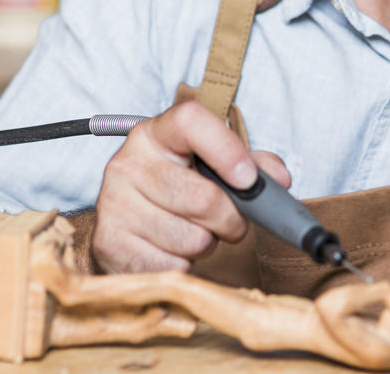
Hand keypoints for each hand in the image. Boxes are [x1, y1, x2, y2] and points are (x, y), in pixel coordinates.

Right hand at [92, 101, 291, 273]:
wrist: (126, 225)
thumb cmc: (176, 190)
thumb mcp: (210, 166)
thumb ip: (251, 165)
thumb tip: (279, 179)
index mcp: (155, 134)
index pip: (191, 122)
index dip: (227, 150)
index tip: (248, 179)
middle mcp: (127, 163)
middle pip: (202, 197)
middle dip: (231, 218)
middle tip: (230, 221)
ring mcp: (114, 204)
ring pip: (192, 239)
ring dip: (207, 244)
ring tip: (195, 231)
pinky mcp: (110, 244)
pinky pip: (173, 266)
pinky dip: (185, 265)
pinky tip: (173, 250)